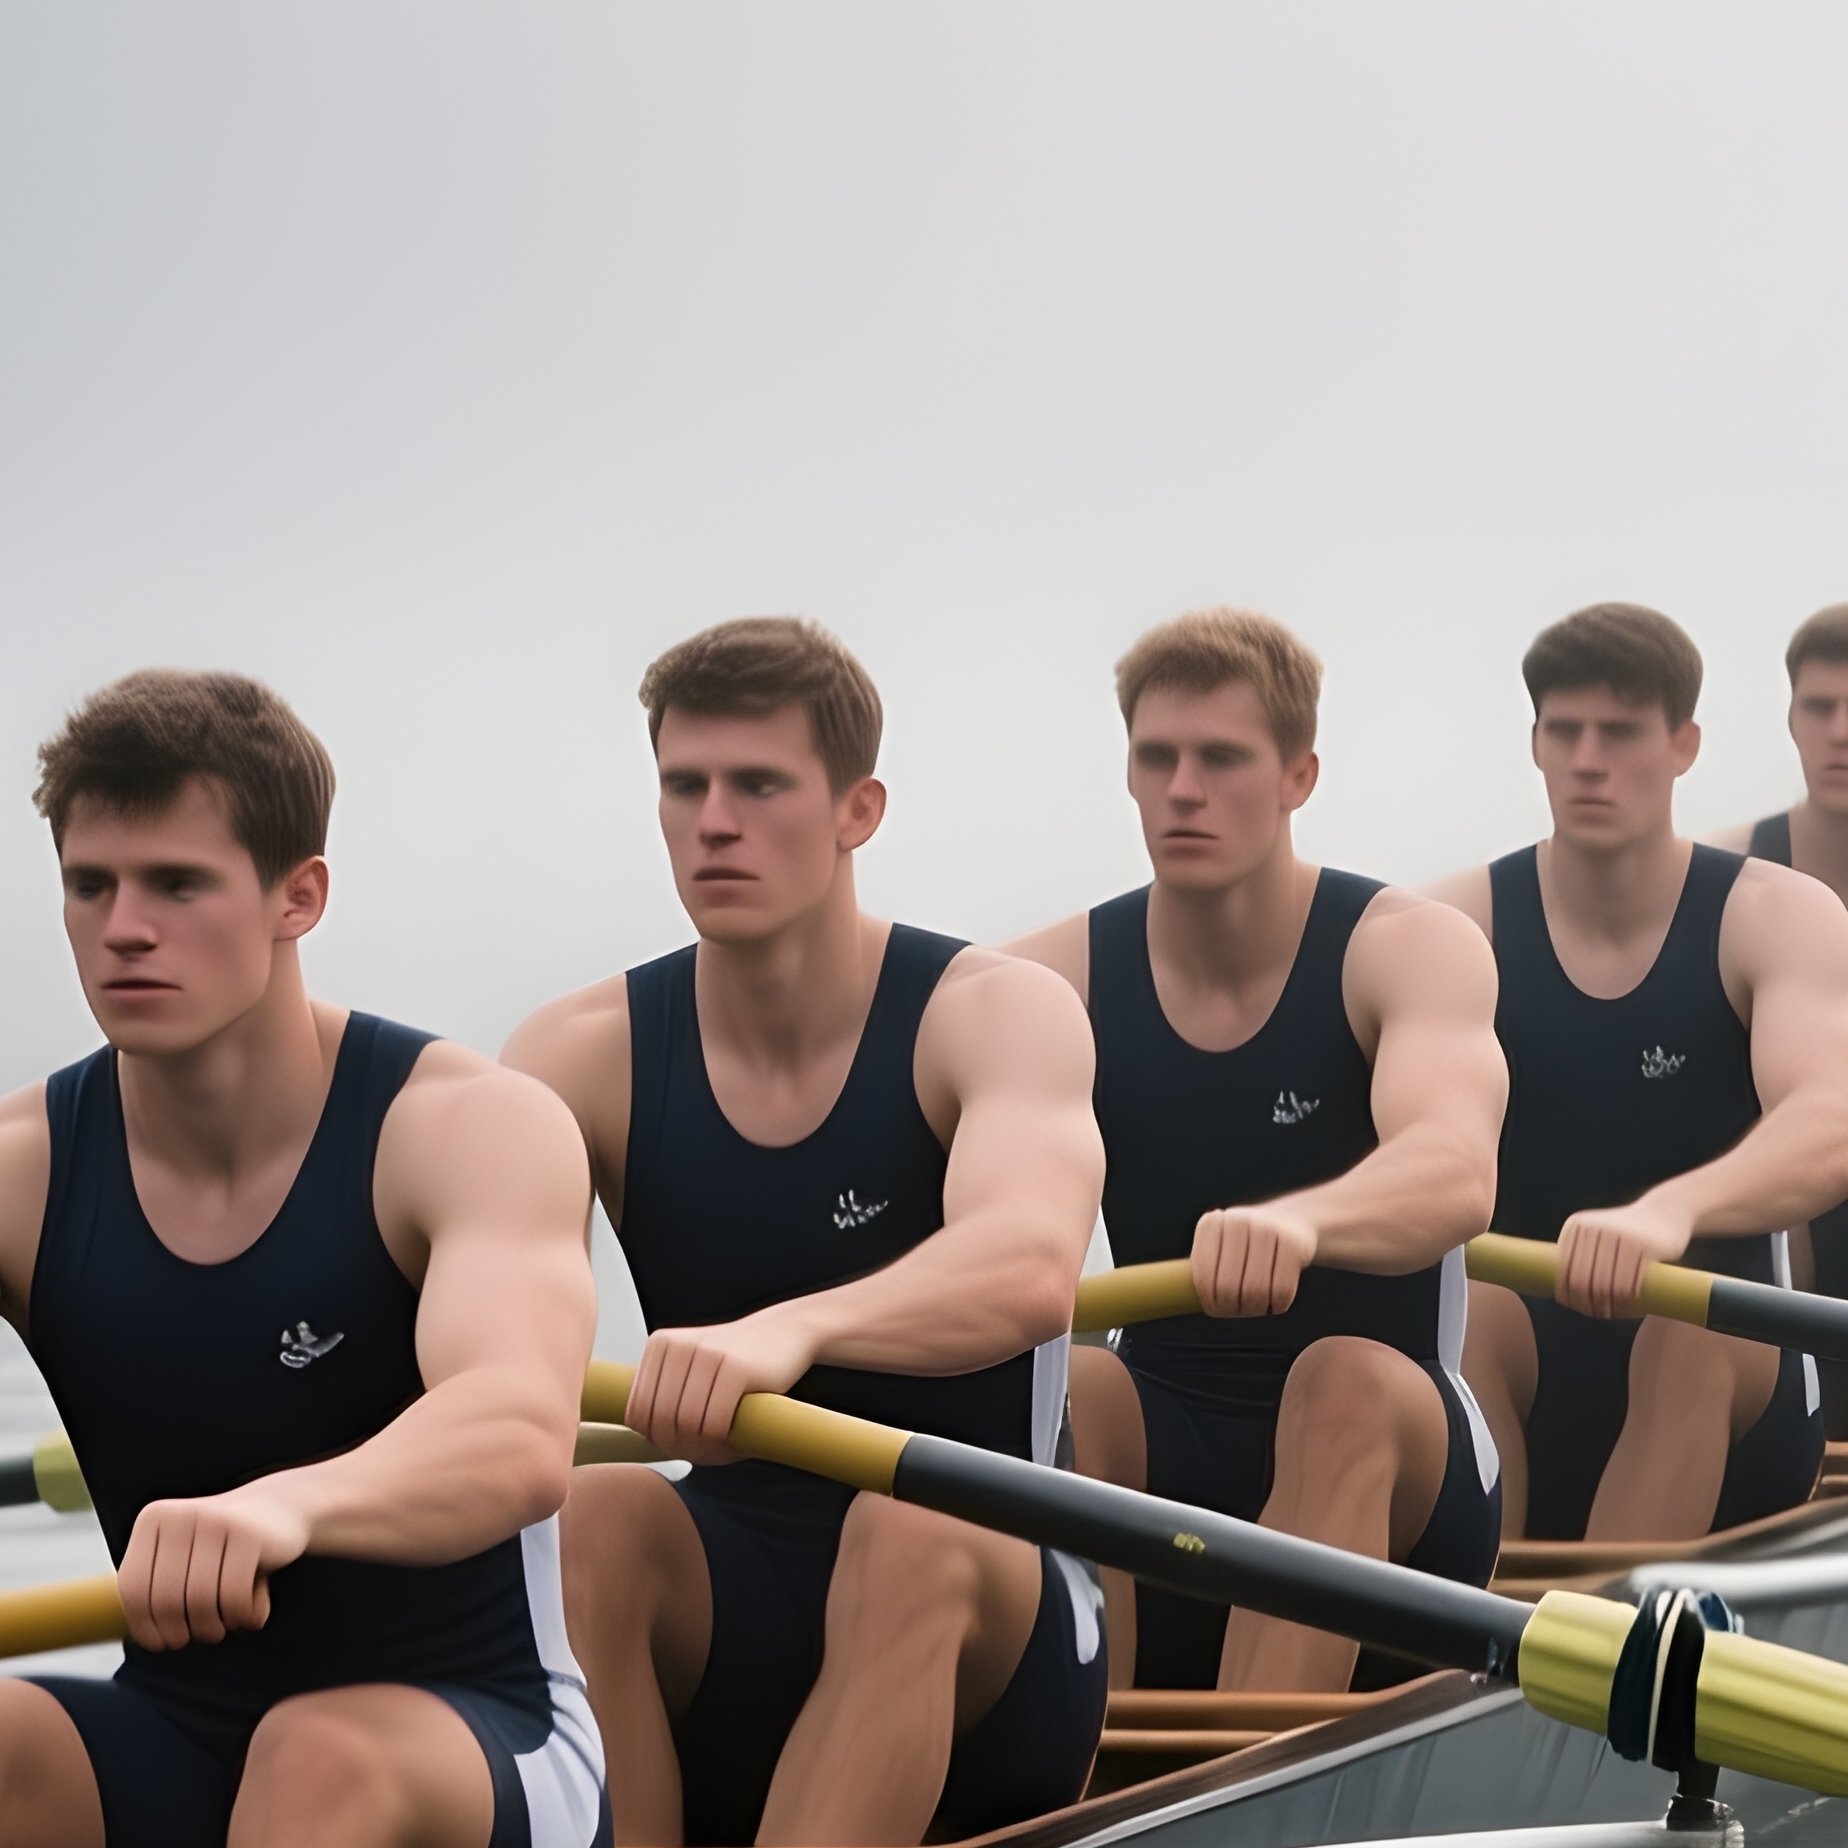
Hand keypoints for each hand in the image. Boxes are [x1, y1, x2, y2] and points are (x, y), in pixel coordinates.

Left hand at [117, 1485, 309, 1651]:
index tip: (163, 1644)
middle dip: (180, 1631)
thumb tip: (143, 1640)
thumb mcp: (183, 1556)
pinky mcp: (249, 1534)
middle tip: (198, 1638)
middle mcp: (180, 1515)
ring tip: (225, 1626)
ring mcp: (216, 1521)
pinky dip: (241, 1615)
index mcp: (154, 1520)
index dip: (144, 1625)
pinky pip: (235, 1595)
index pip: (133, 1586)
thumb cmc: (224, 1547)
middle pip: (165, 1597)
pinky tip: (251, 1613)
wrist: (282, 1507)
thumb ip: (156, 1588)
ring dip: (212, 1627)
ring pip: (200, 1599)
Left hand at [625, 1304, 819, 1465]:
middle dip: (680, 1446)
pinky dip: (723, 1439)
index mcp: (659, 1345)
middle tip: (705, 1449)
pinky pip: (714, 1422)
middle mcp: (678, 1345)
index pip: (636, 1412)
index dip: (656, 1438)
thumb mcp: (691, 1370)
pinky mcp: (736, 1368)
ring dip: (703, 1446)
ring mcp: (707, 1353)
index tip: (682, 1441)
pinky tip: (734, 1431)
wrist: (786, 1332)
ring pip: (685, 1423)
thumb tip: (638, 1437)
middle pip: (660, 1420)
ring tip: (719, 1442)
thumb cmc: (735, 1364)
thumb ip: (662, 1397)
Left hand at [1191, 1204, 1318, 1317]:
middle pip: (1228, 1289)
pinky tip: (1275, 1300)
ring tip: (1258, 1305)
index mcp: (1210, 1225)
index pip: (1202, 1279)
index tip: (1219, 1308)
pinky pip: (1282, 1292)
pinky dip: (1277, 1306)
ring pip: (1255, 1293)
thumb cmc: (1246, 1245)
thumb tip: (1182, 1303)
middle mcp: (1236, 1222)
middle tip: (1241, 1310)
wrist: (1290, 1222)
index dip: (1210, 1303)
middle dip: (1234, 1309)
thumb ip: (1203, 1270)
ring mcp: (1266, 1229)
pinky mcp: (1293, 1243)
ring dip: (1257, 1309)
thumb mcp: (1219, 1247)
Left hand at [1556, 1197, 1694, 1318]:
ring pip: (1606, 1286)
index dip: (1568, 1292)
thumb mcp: (1597, 1233)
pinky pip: (1630, 1285)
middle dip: (1587, 1303)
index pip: (1565, 1269)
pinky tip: (1630, 1308)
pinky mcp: (1643, 1247)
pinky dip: (1628, 1302)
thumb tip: (1559, 1292)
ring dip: (1609, 1306)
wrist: (1665, 1212)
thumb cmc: (1626, 1231)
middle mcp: (1594, 1229)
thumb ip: (1579, 1254)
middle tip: (1598, 1313)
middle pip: (1584, 1280)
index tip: (1576, 1306)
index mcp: (1577, 1226)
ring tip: (1612, 1313)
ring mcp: (1619, 1236)